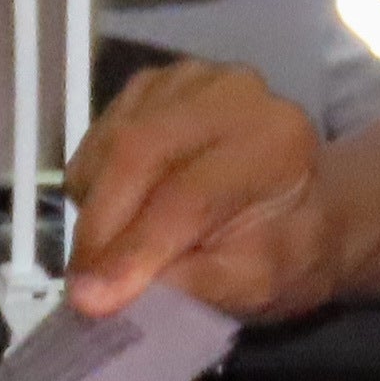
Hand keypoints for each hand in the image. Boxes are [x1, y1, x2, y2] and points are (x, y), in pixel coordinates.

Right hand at [65, 57, 352, 321]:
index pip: (190, 194)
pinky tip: (120, 211)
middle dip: (100, 228)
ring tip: (105, 257)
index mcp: (274, 140)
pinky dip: (94, 183)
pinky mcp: (151, 84)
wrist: (299, 201)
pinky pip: (99, 137)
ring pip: (109, 143)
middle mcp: (230, 92)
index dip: (136, 248)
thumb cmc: (284, 247)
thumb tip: (108, 290)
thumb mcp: (256, 284)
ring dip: (93, 208)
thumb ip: (192, 284)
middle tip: (80, 287)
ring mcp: (185, 80)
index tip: (92, 300)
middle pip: (138, 153)